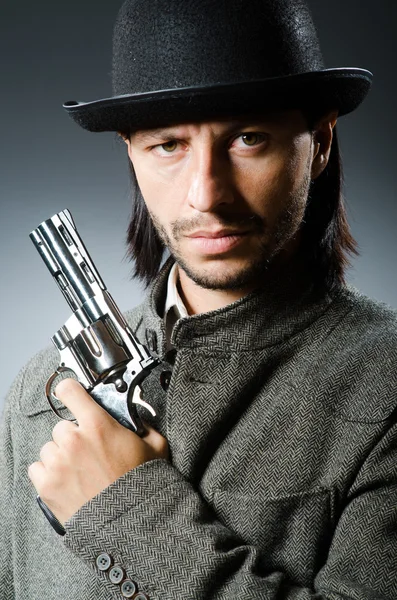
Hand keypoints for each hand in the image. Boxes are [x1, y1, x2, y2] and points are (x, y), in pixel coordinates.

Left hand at [28, 378, 168, 524]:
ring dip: (61, 456)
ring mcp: (58, 463)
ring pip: (49, 448)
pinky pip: (37, 468)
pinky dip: (49, 474)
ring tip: (80, 471)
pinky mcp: (47, 485)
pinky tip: (67, 481)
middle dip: (74, 437)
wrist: (130, 522)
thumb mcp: (156, 446)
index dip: (70, 391)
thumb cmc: (142, 485)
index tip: (71, 395)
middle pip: (61, 426)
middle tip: (89, 452)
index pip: (70, 391)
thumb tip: (139, 419)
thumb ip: (145, 426)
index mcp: (98, 424)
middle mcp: (74, 440)